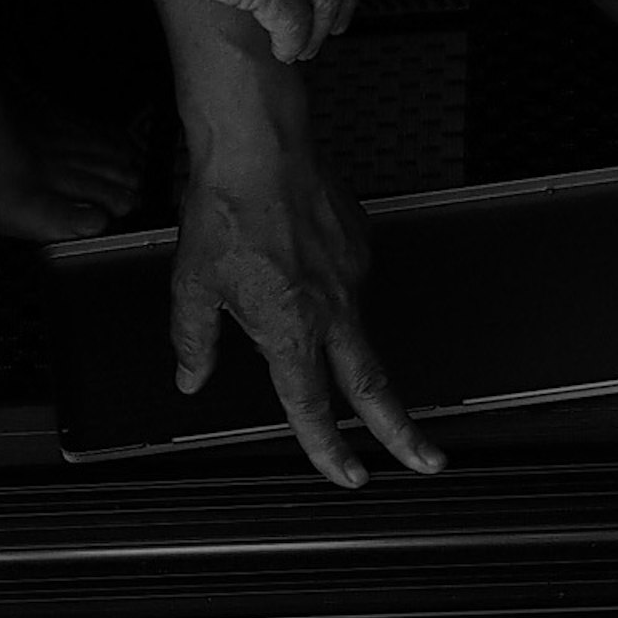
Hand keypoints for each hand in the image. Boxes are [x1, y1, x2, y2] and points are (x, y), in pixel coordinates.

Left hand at [171, 97, 445, 492]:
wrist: (259, 142)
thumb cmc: (225, 208)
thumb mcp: (192, 285)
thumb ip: (193, 341)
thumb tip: (190, 378)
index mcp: (290, 329)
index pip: (313, 407)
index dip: (328, 449)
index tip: (348, 475)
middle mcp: (332, 309)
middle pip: (374, 387)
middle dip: (402, 432)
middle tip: (427, 461)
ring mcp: (354, 275)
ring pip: (352, 325)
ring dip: (331, 327)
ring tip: (279, 276)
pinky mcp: (362, 243)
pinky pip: (347, 278)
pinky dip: (324, 280)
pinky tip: (297, 253)